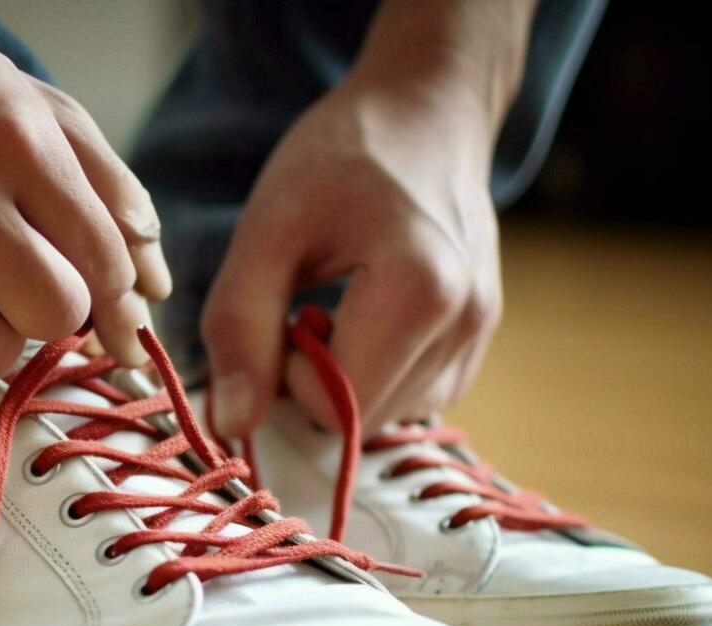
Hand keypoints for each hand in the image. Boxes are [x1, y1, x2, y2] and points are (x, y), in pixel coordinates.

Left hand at [200, 0, 531, 436]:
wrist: (425, 114)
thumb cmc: (341, 159)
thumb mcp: (268, 229)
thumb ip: (240, 327)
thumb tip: (231, 426)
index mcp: (420, 293)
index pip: (332, 406)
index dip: (286, 375)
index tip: (282, 313)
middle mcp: (465, 324)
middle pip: (361, 420)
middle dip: (315, 382)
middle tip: (303, 312)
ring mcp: (481, 335)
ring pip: (386, 417)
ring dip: (345, 381)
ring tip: (337, 309)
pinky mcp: (479, 341)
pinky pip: (412, 397)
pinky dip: (375, 375)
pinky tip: (365, 320)